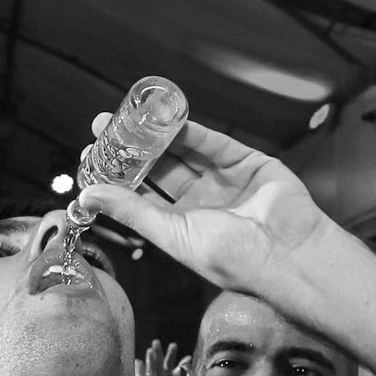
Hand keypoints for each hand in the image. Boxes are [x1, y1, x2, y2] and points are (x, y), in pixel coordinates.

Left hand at [77, 116, 331, 292]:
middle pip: (158, 168)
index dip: (118, 176)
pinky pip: (213, 143)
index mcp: (179, 226)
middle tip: (104, 127)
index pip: (140, 195)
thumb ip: (132, 211)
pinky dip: (191, 130)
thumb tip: (89, 196)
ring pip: (184, 151)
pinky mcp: (245, 162)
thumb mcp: (172, 234)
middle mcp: (199, 202)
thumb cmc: (232, 258)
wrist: (286, 253)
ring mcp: (222, 180)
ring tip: (128, 118)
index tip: (92, 156)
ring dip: (156, 135)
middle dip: (132, 148)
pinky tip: (167, 120)